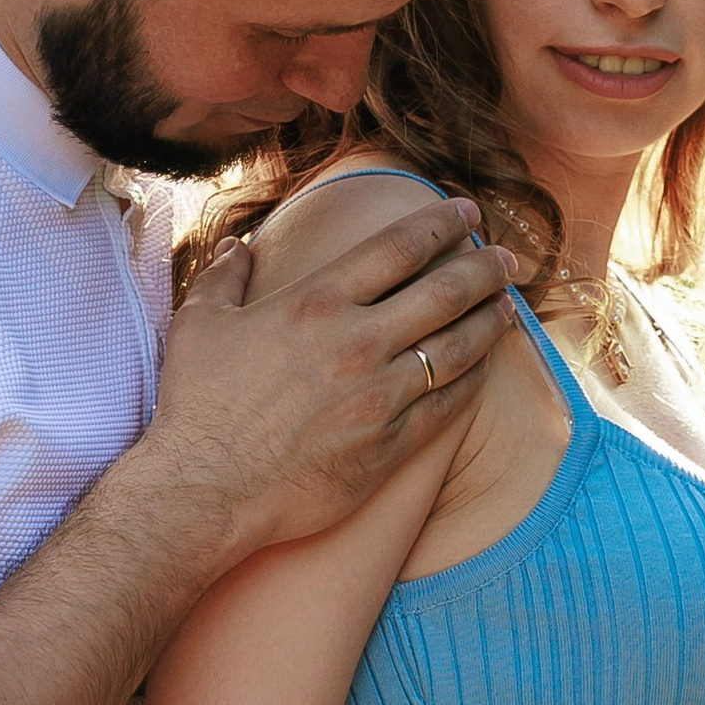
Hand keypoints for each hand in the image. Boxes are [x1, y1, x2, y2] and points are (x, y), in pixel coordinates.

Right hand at [149, 199, 517, 567]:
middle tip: (506, 259)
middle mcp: (357, 342)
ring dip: (491, 320)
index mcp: (316, 302)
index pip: (400, 247)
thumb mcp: (199, 324)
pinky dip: (473, 379)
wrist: (205, 490)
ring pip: (459, 347)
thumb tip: (237, 246)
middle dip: (485, 268)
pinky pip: (449, 405)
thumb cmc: (196, 407)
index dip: (441, 224)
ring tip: (508, 306)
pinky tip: (483, 366)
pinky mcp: (391, 445)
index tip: (466, 214)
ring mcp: (380, 396)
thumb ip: (224, 277)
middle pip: (446, 291)